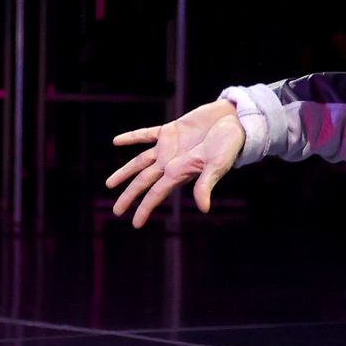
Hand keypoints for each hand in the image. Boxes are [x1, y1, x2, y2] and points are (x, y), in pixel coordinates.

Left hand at [107, 100, 245, 226]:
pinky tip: (117, 141)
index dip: (144, 208)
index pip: (157, 193)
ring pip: (140, 162)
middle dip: (129, 195)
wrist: (235, 121)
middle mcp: (171, 162)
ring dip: (125, 171)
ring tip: (110, 184)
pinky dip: (132, 137)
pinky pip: (146, 135)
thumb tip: (203, 209)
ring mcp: (169, 147)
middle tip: (116, 211)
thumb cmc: (229, 145)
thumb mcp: (217, 166)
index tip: (134, 224)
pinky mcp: (171, 130)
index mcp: (180, 172)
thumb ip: (206, 185)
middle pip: (144, 181)